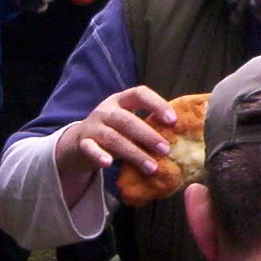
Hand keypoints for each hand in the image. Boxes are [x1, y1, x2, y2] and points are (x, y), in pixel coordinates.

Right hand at [53, 86, 174, 203]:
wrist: (79, 143)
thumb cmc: (115, 131)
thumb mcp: (128, 122)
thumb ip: (148, 125)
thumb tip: (181, 137)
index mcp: (121, 100)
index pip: (139, 94)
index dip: (156, 104)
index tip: (173, 120)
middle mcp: (106, 110)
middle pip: (126, 120)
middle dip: (147, 135)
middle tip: (166, 149)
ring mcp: (93, 127)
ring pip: (113, 138)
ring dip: (134, 153)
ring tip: (152, 167)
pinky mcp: (83, 144)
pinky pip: (90, 149)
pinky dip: (99, 156)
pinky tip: (109, 164)